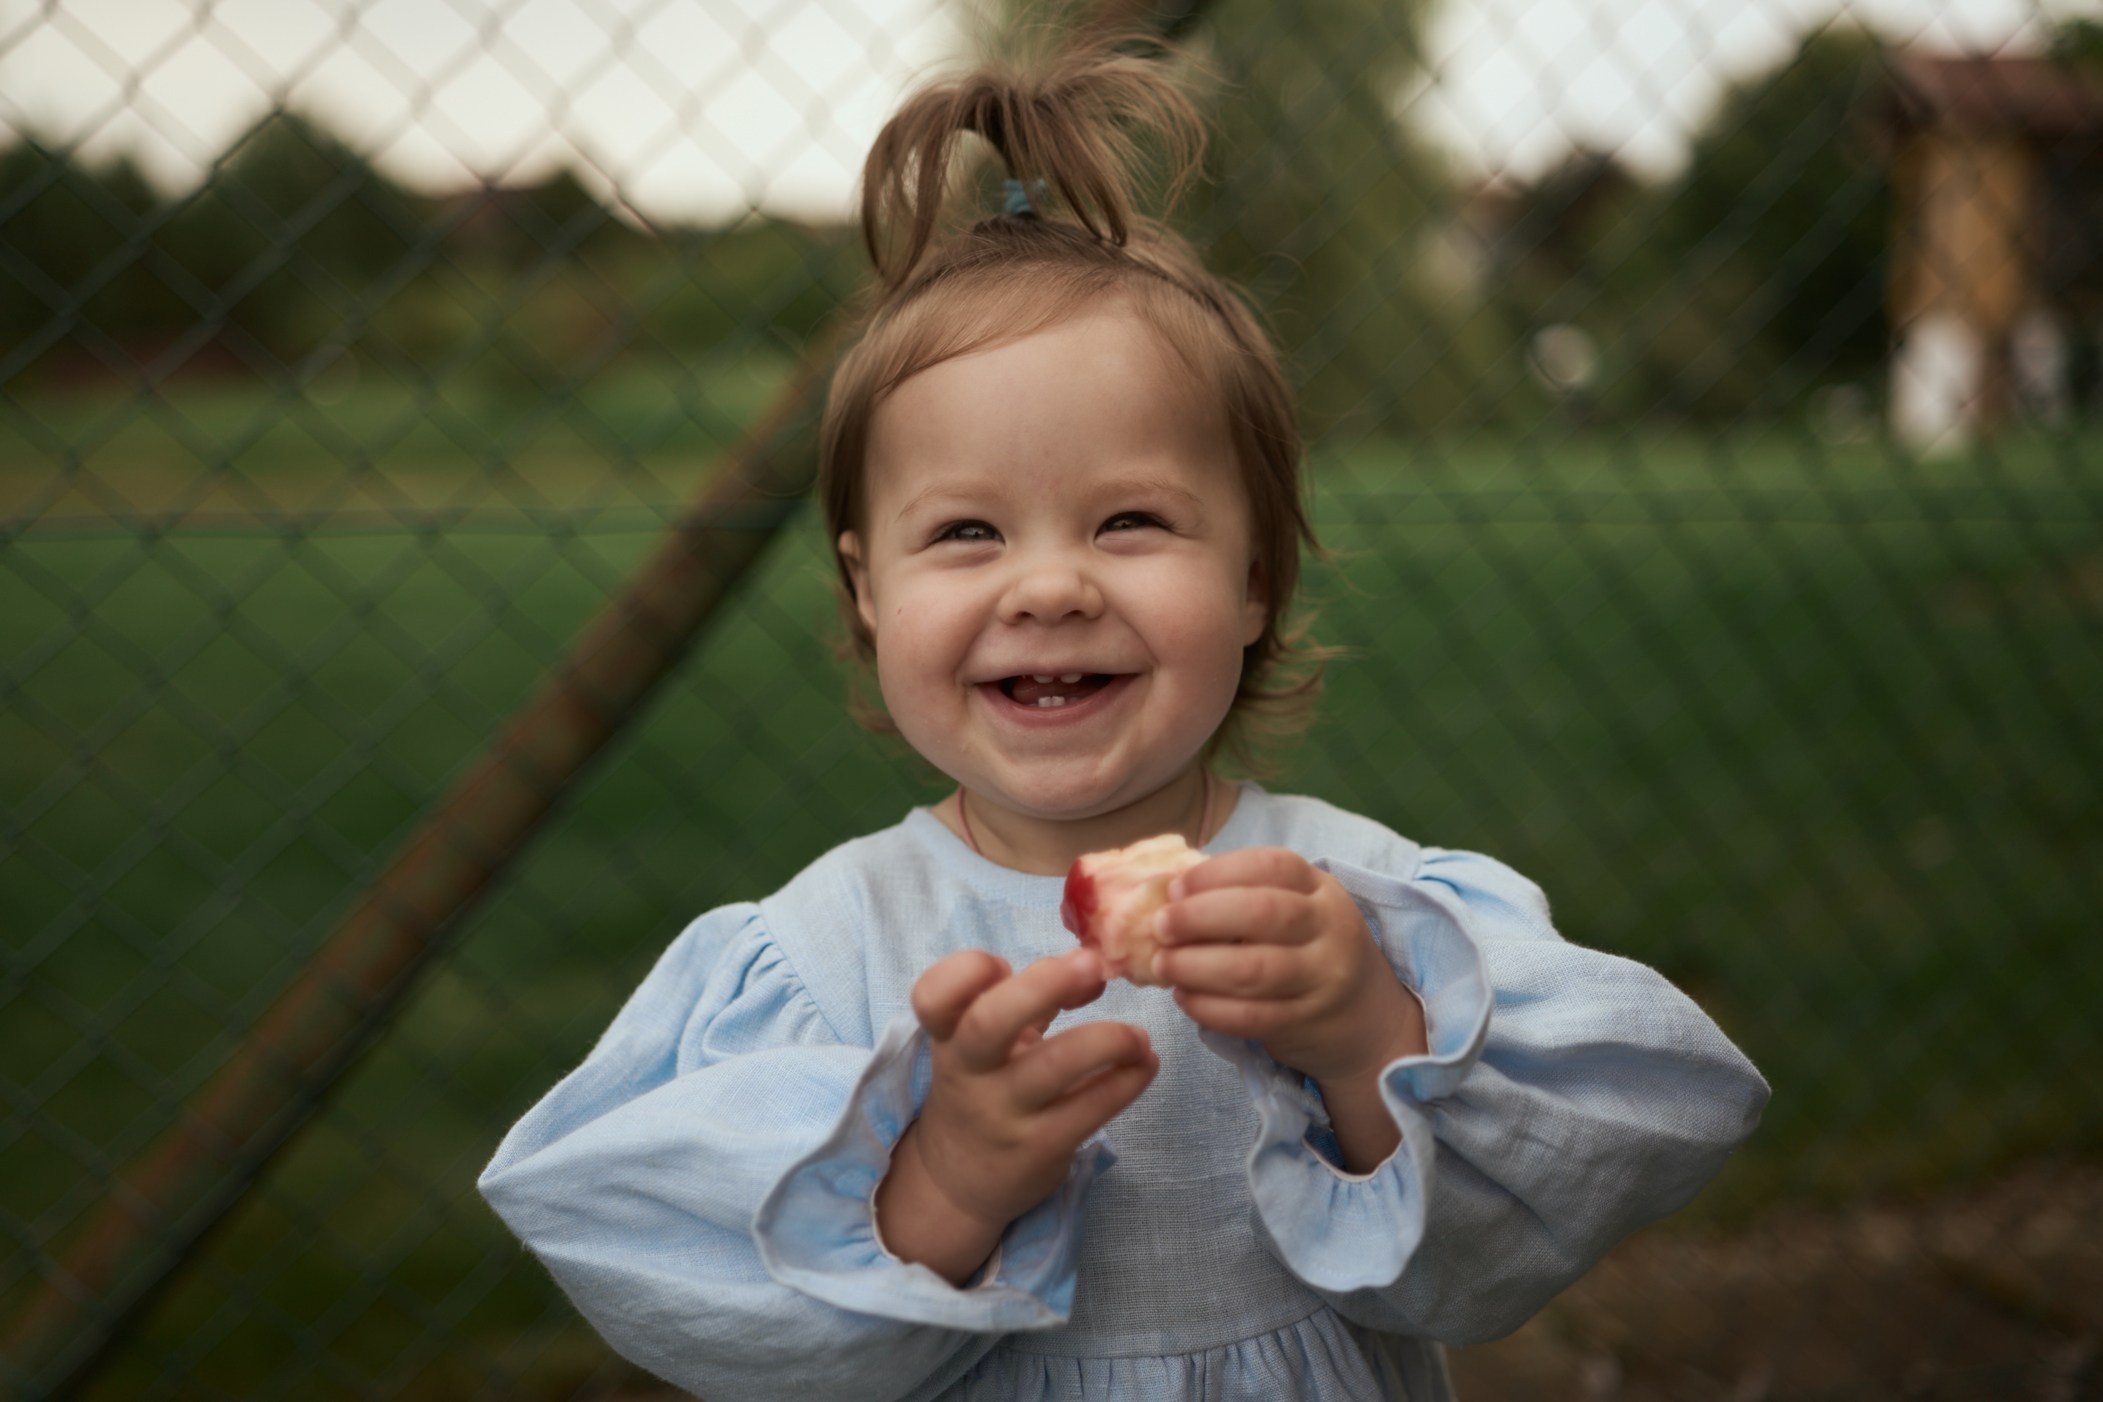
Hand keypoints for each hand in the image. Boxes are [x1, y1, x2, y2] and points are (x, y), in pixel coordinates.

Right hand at [875, 948, 1156, 1282]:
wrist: (959, 1182)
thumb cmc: (984, 1088)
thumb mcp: (990, 1043)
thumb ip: (1034, 998)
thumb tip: (1093, 965)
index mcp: (950, 1036)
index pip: (933, 995)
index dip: (966, 970)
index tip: (1003, 963)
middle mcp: (969, 1072)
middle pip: (988, 1022)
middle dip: (1044, 984)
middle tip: (1093, 965)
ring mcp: (1003, 1113)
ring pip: (1054, 1066)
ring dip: (1109, 1039)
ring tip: (1138, 1036)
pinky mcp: (1040, 1148)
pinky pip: (1090, 1108)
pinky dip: (1127, 1080)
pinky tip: (1145, 1065)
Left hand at [1154, 848, 1427, 1170]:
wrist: (1367, 1019)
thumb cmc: (1309, 952)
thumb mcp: (1297, 911)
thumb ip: (1245, 897)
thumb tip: (1165, 894)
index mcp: (1320, 888)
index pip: (1272, 866)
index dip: (1217, 872)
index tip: (1175, 888)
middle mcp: (1329, 927)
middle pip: (1264, 913)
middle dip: (1200, 917)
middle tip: (1160, 927)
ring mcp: (1323, 977)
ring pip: (1255, 969)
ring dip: (1197, 967)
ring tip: (1163, 966)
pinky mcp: (1307, 1021)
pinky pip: (1252, 1016)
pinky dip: (1210, 1008)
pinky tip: (1185, 999)